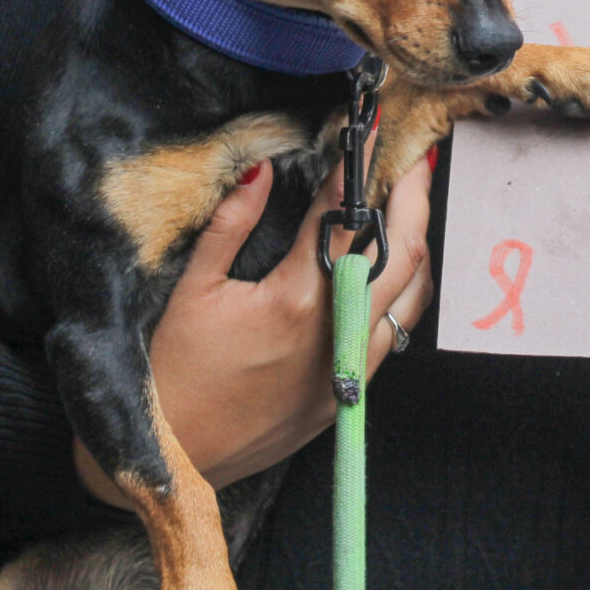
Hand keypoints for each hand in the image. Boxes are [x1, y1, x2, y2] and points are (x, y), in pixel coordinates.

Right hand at [78, 153, 435, 502]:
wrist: (173, 460)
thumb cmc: (174, 375)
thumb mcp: (193, 289)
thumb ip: (231, 224)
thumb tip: (260, 169)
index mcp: (297, 300)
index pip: (344, 217)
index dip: (359, 165)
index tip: (369, 129)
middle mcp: (337, 334)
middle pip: (402, 252)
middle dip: (413, 197)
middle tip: (413, 158)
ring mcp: (350, 370)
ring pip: (411, 295)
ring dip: (416, 245)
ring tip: (410, 205)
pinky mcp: (349, 397)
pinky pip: (395, 333)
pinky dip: (402, 292)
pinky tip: (390, 269)